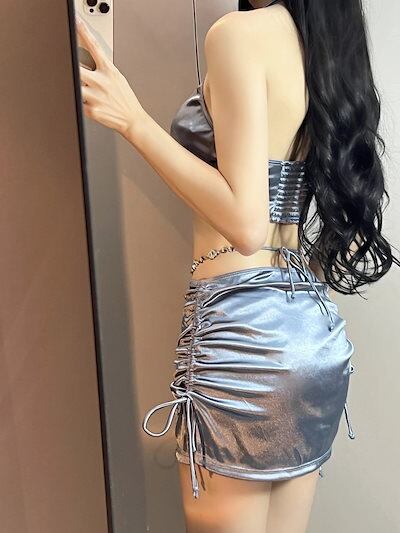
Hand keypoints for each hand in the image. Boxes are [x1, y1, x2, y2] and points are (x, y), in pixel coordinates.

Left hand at [75, 14, 144, 135]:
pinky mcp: (91, 110)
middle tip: (69, 66)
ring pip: (74, 85)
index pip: (95, 47)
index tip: (77, 25)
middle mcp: (101, 82)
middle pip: (77, 67)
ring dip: (75, 86)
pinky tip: (85, 103)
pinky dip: (78, 102)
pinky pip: (77, 102)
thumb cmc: (125, 100)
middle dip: (72, 67)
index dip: (84, 33)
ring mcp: (95, 97)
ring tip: (83, 90)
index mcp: (109, 71)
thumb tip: (88, 62)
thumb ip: (104, 69)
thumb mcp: (118, 78)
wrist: (132, 120)